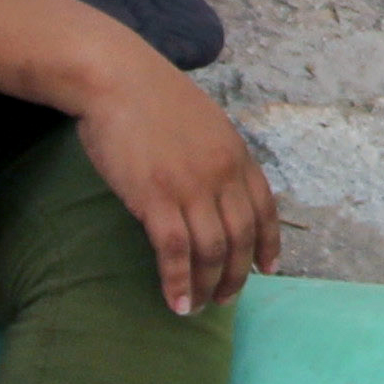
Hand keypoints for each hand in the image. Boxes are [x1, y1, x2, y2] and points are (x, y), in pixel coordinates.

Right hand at [79, 61, 280, 316]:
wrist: (115, 77)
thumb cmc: (150, 97)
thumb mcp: (202, 122)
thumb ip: (214, 155)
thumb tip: (214, 188)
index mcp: (236, 154)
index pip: (265, 208)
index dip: (268, 244)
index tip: (267, 270)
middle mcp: (222, 173)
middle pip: (241, 238)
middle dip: (235, 275)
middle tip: (224, 299)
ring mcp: (191, 186)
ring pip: (211, 250)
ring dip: (206, 286)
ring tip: (195, 307)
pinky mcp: (156, 197)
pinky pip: (175, 251)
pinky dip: (178, 281)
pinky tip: (174, 301)